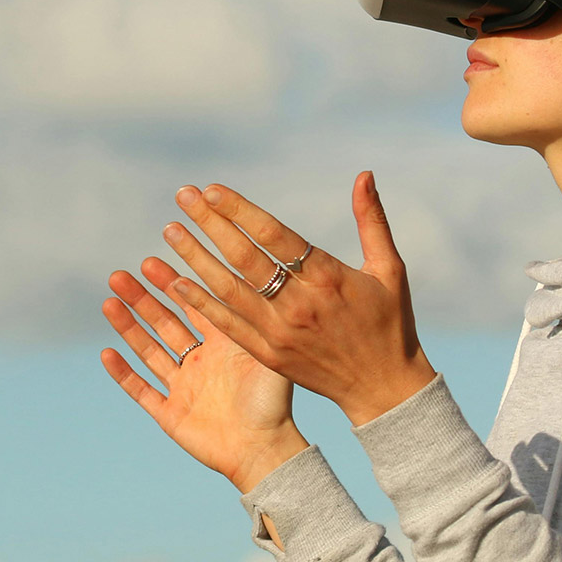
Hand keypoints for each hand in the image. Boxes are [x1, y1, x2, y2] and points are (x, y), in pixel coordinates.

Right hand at [100, 256, 308, 492]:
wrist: (265, 451)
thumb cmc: (274, 404)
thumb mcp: (266, 353)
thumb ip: (253, 319)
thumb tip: (249, 275)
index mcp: (222, 345)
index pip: (192, 306)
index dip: (171, 284)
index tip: (151, 260)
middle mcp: (199, 362)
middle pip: (163, 323)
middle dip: (142, 299)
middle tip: (121, 276)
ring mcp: (183, 388)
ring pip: (148, 351)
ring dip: (128, 327)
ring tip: (109, 302)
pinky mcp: (170, 414)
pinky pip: (141, 390)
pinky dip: (124, 373)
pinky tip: (108, 353)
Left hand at [160, 171, 436, 426]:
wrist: (384, 388)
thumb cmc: (390, 323)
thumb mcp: (389, 269)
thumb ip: (371, 220)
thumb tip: (363, 174)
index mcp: (328, 278)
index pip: (274, 235)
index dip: (239, 210)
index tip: (211, 190)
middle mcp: (299, 304)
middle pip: (244, 257)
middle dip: (210, 224)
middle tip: (182, 196)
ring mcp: (280, 332)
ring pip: (228, 289)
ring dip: (196, 258)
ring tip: (170, 232)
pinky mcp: (269, 355)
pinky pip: (228, 326)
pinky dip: (202, 304)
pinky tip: (178, 283)